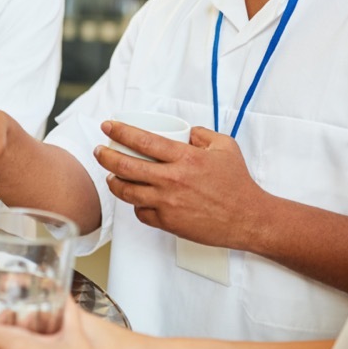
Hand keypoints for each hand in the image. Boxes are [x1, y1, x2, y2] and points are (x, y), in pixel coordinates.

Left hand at [94, 123, 273, 251]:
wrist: (248, 218)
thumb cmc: (237, 183)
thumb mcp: (225, 146)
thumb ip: (202, 134)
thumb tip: (185, 131)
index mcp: (185, 157)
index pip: (142, 140)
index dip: (120, 131)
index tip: (108, 126)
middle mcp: (172, 179)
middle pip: (126, 166)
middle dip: (106, 156)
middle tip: (100, 151)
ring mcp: (168, 203)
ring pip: (127, 192)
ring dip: (114, 182)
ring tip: (111, 176)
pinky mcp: (168, 223)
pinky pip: (141, 213)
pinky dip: (135, 205)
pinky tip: (136, 199)